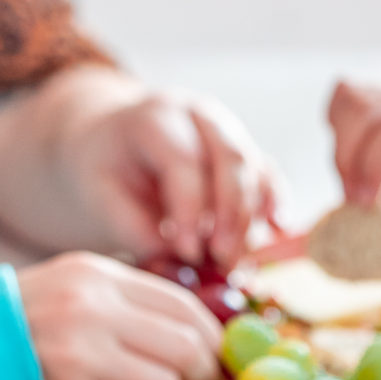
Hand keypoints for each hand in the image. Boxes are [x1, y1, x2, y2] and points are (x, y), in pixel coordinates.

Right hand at [19, 254, 221, 379]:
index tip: (218, 362)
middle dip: (201, 378)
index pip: (184, 306)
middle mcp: (90, 308)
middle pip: (186, 350)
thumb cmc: (25, 327)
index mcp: (98, 275)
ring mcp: (78, 353)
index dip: (213, 341)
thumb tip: (205, 341)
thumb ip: (132, 306)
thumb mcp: (76, 292)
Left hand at [65, 88, 283, 268]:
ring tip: (233, 264)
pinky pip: (267, 175)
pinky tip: (277, 230)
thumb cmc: (106, 174)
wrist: (113, 145)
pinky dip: (275, 203)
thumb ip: (140, 229)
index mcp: (155, 117)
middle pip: (229, 157)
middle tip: (221, 261)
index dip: (190, 210)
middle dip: (231, 215)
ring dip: (249, 221)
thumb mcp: (104, 198)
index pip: (183, 160)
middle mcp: (198, 115)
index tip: (188, 253)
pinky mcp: (243, 153)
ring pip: (253, 169)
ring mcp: (226, 131)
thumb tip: (186, 261)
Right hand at [328, 76, 380, 205]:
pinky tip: (350, 153)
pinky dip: (338, 124)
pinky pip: (349, 93)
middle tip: (356, 203)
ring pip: (349, 96)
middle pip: (363, 112)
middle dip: (348, 164)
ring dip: (339, 143)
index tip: (370, 207)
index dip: (373, 168)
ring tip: (350, 179)